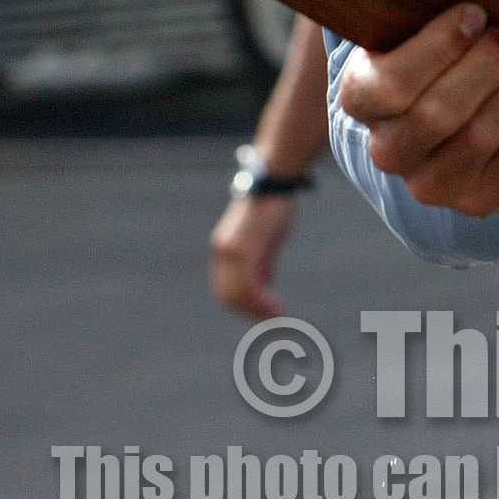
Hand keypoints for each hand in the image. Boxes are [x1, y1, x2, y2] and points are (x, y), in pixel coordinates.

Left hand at [209, 190, 296, 316]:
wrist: (274, 179)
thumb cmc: (273, 204)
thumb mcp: (266, 238)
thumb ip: (262, 261)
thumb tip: (263, 282)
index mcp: (224, 248)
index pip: (226, 287)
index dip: (244, 304)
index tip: (264, 311)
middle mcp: (222, 252)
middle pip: (229, 296)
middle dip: (250, 312)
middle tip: (272, 319)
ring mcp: (230, 251)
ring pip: (238, 296)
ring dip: (258, 311)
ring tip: (277, 317)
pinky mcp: (242, 250)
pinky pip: (248, 287)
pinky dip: (262, 303)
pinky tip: (276, 308)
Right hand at [336, 3, 498, 215]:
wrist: (446, 125)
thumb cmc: (435, 54)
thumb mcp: (415, 28)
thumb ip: (426, 4)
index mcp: (362, 98)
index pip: (392, 82)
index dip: (440, 45)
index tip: (477, 13)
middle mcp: (390, 150)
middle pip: (442, 111)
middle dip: (489, 64)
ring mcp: (435, 182)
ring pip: (485, 135)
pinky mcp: (481, 200)